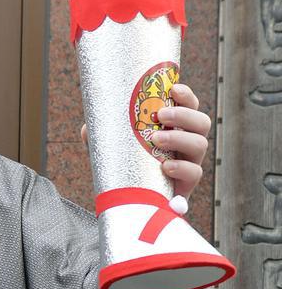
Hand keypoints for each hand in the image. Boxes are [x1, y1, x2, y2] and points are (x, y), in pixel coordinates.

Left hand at [80, 83, 209, 199]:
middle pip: (201, 122)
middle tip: (160, 114)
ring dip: (179, 138)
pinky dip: (182, 167)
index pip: (189, 105)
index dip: (186, 96)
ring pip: (200, 144)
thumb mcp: (112, 144)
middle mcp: (187, 141)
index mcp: (174, 126)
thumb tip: (87, 128)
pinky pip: (194, 173)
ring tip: (156, 139)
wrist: (130, 199)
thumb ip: (101, 134)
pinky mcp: (187, 184)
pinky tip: (165, 166)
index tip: (173, 89)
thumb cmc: (125, 163)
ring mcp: (189, 162)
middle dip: (183, 115)